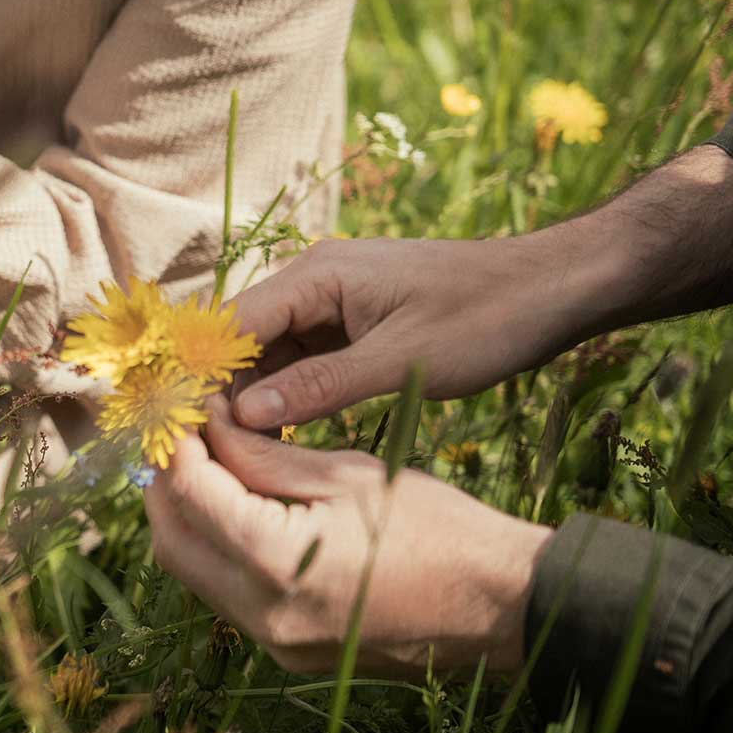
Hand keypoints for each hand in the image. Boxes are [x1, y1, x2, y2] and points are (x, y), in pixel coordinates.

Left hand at [145, 405, 550, 674]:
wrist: (501, 605)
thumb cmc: (438, 528)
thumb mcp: (346, 474)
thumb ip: (262, 454)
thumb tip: (207, 422)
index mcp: (276, 562)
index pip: (190, 492)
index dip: (176, 442)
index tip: (179, 407)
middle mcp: (263, 614)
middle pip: (172, 540)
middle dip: (166, 482)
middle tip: (182, 432)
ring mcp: (274, 643)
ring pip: (192, 572)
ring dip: (187, 517)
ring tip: (206, 463)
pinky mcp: (288, 652)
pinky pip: (226, 596)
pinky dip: (217, 550)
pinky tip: (236, 509)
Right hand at [226, 236, 593, 429]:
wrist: (554, 288)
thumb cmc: (486, 317)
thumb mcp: (402, 361)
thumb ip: (321, 387)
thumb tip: (246, 415)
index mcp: (316, 276)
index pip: (231, 325)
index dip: (200, 375)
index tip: (179, 426)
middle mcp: (312, 281)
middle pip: (242, 340)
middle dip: (222, 394)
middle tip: (206, 456)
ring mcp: (331, 303)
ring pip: (269, 355)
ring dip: (255, 400)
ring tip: (236, 457)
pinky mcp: (351, 324)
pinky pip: (301, 360)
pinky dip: (288, 396)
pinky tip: (281, 440)